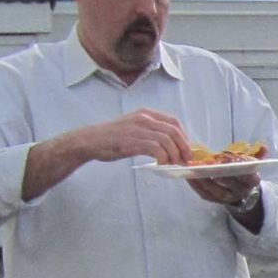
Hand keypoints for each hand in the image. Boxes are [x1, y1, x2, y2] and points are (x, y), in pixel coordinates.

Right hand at [47, 110, 195, 170]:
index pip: (174, 121)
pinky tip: (161, 164)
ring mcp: (139, 129)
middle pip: (174, 131)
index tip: (186, 148)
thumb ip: (150, 130)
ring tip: (174, 164)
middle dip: (184, 147)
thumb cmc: (112, 136)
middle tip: (186, 159)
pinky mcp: (133, 141)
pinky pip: (156, 149)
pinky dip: (163, 158)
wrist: (91, 140)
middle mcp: (144, 118)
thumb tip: (169, 143)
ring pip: (167, 141)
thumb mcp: (134, 126)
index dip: (184, 136)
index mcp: (146, 113)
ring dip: (175, 154)